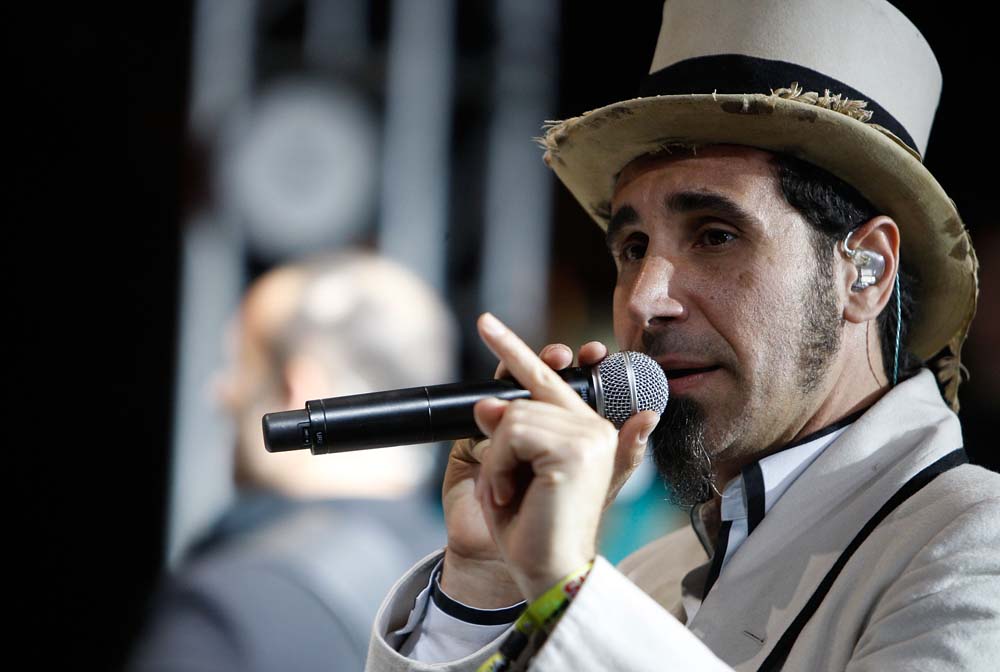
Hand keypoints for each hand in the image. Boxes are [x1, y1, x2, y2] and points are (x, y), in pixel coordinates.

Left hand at [472, 313, 659, 600]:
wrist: (541, 570)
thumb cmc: (528, 526)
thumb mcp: (508, 469)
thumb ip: (508, 430)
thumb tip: (490, 401)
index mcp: (585, 430)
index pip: (548, 378)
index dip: (515, 349)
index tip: (487, 322)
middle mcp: (596, 428)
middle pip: (523, 397)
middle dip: (499, 440)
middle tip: (504, 482)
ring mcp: (591, 436)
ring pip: (514, 416)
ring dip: (497, 459)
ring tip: (511, 493)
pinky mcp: (577, 450)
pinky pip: (512, 433)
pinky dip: (498, 465)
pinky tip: (513, 494)